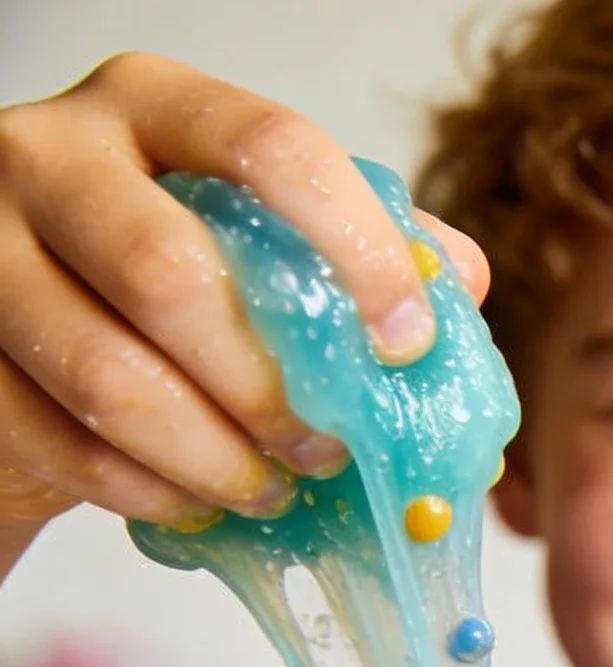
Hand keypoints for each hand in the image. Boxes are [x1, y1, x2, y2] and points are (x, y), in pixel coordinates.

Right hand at [0, 53, 489, 535]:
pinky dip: (148, 491)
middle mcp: (49, 156)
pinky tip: (199, 503)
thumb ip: (361, 243)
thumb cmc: (167, 282)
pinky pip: (59, 443)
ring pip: (107, 375)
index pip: (271, 147)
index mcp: (155, 106)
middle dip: (269, 384)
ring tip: (273, 487)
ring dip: (214, 455)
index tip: (407, 339)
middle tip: (329, 446)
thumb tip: (458, 282)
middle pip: (167, 271)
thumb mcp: (259, 237)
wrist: (25, 339)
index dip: (355, 248)